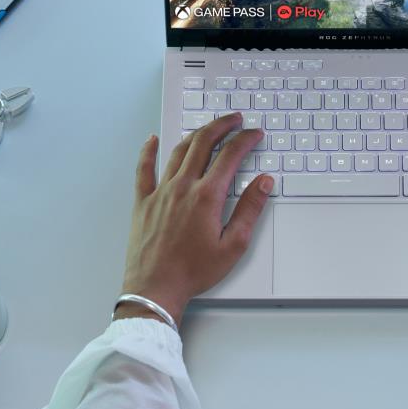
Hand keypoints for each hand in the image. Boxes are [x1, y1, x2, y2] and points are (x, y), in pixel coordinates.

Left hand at [114, 113, 273, 328]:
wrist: (155, 288)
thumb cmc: (193, 271)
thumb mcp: (233, 245)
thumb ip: (250, 210)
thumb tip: (264, 183)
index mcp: (207, 197)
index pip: (230, 156)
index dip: (246, 140)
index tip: (254, 134)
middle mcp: (182, 187)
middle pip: (204, 143)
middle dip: (222, 126)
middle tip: (235, 120)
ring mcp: (160, 192)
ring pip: (179, 151)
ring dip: (196, 133)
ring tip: (209, 127)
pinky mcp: (143, 201)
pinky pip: (143, 169)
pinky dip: (148, 151)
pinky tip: (152, 139)